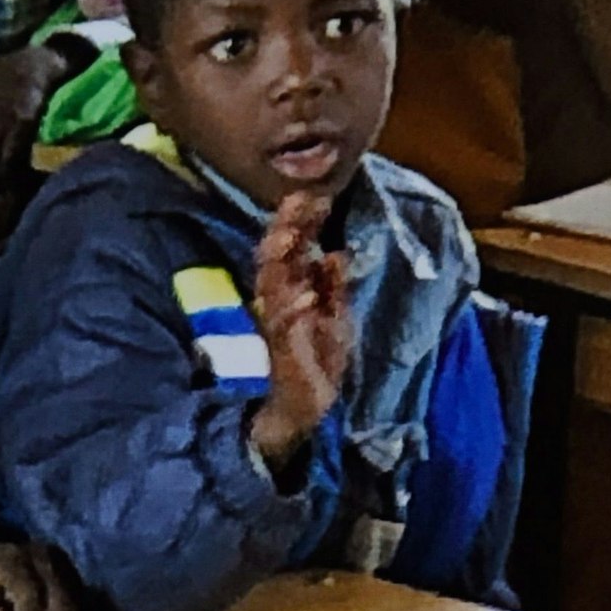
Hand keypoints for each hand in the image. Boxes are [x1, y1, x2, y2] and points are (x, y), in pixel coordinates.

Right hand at [248, 190, 351, 467]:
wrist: (300, 413)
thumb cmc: (314, 366)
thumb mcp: (334, 320)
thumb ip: (334, 288)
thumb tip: (336, 253)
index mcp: (292, 294)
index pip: (292, 252)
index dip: (301, 225)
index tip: (315, 197)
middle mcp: (279, 305)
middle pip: (276, 261)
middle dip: (286, 230)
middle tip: (299, 201)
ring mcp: (277, 329)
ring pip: (273, 288)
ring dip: (281, 261)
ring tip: (291, 233)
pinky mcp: (280, 355)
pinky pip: (283, 330)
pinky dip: (293, 311)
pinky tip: (305, 294)